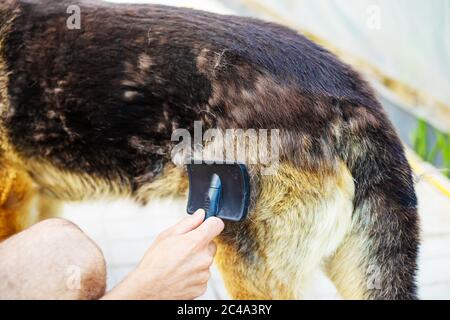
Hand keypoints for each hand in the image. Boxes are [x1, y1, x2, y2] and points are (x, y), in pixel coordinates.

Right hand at [102, 209, 223, 299]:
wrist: (147, 289)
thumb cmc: (154, 263)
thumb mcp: (167, 235)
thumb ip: (188, 223)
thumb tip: (200, 215)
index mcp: (196, 242)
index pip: (217, 225)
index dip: (210, 223)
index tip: (206, 225)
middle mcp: (204, 258)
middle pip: (211, 244)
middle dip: (200, 244)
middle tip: (183, 249)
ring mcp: (204, 274)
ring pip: (206, 261)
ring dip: (197, 261)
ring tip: (178, 264)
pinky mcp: (202, 287)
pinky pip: (202, 276)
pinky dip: (194, 275)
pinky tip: (181, 275)